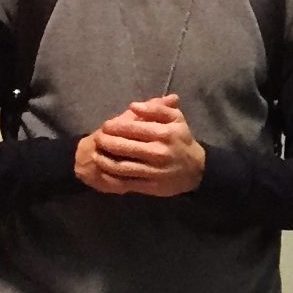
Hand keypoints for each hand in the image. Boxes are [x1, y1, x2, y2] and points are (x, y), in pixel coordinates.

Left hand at [76, 95, 204, 196]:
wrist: (196, 170)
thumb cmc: (182, 140)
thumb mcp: (176, 118)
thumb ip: (156, 108)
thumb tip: (133, 106)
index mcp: (163, 133)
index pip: (130, 128)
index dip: (113, 126)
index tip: (105, 126)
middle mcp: (157, 152)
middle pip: (121, 146)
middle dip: (104, 142)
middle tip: (97, 138)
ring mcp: (153, 171)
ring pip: (120, 166)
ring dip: (104, 160)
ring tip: (96, 154)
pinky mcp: (150, 186)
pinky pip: (125, 181)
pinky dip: (111, 176)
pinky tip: (104, 170)